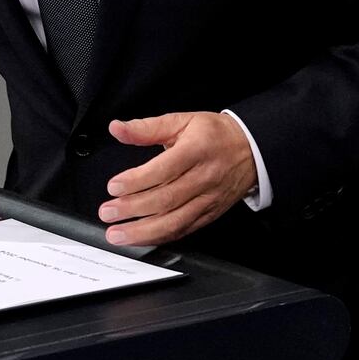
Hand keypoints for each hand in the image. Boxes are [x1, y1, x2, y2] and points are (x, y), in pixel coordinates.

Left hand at [98, 111, 256, 245]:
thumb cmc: (214, 135)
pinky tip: (141, 238)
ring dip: (143, 232)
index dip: (137, 181)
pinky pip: (183, 230)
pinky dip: (160, 237)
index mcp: (195, 151)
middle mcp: (203, 178)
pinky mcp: (209, 214)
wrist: (250, 149)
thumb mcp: (182, 121)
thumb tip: (118, 128)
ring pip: (175, 221)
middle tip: (108, 212)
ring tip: (118, 234)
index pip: (164, 170)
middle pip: (166, 199)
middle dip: (133, 209)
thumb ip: (147, 127)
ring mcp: (208, 200)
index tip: (114, 186)